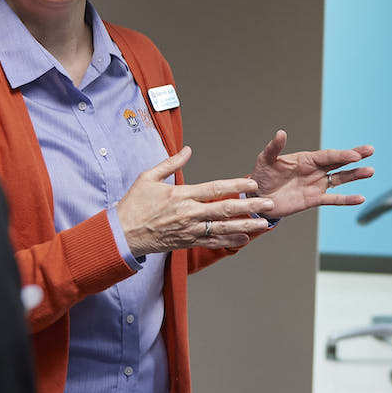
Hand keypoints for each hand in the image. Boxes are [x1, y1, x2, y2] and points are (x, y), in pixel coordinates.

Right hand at [117, 146, 273, 257]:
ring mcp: (189, 230)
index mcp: (181, 195)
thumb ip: (171, 163)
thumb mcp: (148, 177)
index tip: (252, 184)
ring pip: (223, 229)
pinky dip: (229, 241)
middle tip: (269, 204)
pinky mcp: (187, 242)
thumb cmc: (133, 204)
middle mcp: (189, 213)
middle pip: (225, 209)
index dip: (236, 186)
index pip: (214, 189)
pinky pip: (212, 242)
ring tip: (264, 224)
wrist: (122, 234)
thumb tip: (188, 149)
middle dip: (250, 207)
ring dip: (245, 226)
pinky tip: (244, 239)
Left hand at [249, 130, 374, 218]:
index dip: (342, 154)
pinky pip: (333, 199)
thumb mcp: (265, 160)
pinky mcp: (314, 199)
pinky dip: (346, 199)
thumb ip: (274, 148)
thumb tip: (281, 132)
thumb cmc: (261, 176)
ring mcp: (316, 184)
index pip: (328, 155)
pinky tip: (360, 198)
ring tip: (370, 171)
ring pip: (340, 179)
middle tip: (370, 150)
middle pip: (339, 162)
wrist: (259, 198)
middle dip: (354, 156)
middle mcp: (315, 170)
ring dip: (355, 175)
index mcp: (306, 159)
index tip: (355, 155)